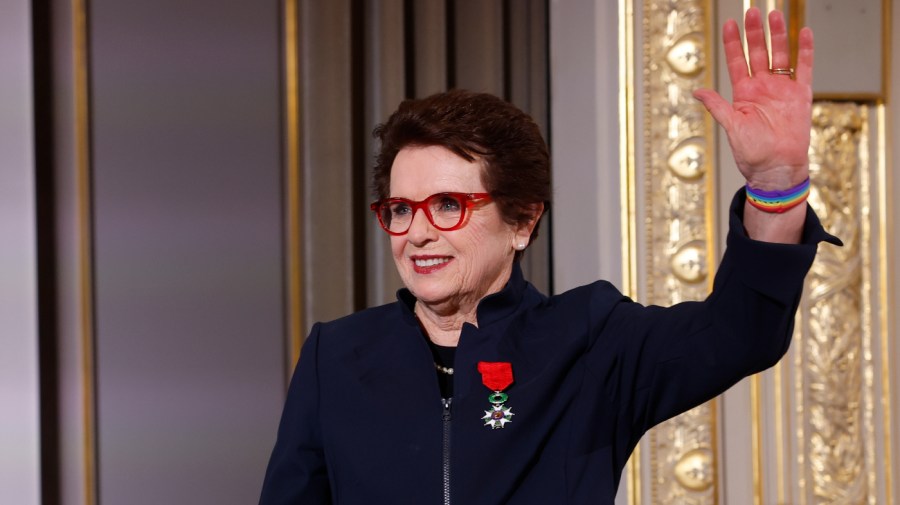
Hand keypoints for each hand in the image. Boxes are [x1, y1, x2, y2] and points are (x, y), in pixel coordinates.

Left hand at [693, 8, 812, 190]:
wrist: (777, 169)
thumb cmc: (753, 153)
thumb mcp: (731, 127)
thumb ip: (717, 106)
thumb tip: (697, 91)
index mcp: (743, 94)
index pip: (736, 61)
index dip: (733, 43)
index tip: (729, 24)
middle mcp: (762, 87)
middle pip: (758, 53)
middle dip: (754, 33)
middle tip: (752, 12)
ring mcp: (782, 89)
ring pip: (780, 55)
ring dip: (777, 36)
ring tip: (775, 15)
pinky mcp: (800, 96)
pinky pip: (804, 68)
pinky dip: (805, 51)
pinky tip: (803, 32)